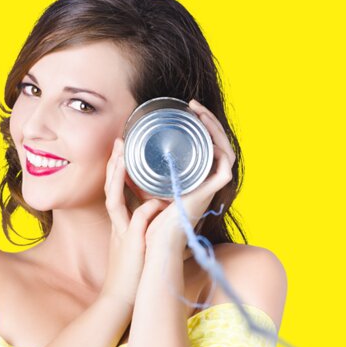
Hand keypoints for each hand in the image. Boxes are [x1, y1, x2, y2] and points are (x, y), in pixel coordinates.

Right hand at [100, 137, 170, 308]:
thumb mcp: (137, 245)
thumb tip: (158, 208)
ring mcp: (120, 234)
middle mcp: (117, 225)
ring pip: (114, 201)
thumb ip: (145, 226)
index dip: (117, 169)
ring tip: (123, 157)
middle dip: (113, 164)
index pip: (115, 190)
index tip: (122, 150)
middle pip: (109, 188)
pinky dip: (146, 212)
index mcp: (120, 223)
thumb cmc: (133, 274)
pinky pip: (137, 224)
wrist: (121, 300)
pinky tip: (156, 202)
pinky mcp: (130, 247)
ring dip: (118, 178)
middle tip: (119, 141)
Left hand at [144, 98, 234, 256]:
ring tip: (198, 111)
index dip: (200, 126)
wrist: (157, 241)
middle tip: (193, 105)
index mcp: (195, 178)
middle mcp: (207, 180)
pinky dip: (219, 144)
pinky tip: (207, 130)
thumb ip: (132, 168)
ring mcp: (212, 185)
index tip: (187, 110)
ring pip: (223, 147)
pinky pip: (225, 161)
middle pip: (216, 143)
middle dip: (207, 120)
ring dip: (214, 126)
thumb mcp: (140, 185)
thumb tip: (120, 143)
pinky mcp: (215, 189)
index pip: (204, 146)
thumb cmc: (149, 220)